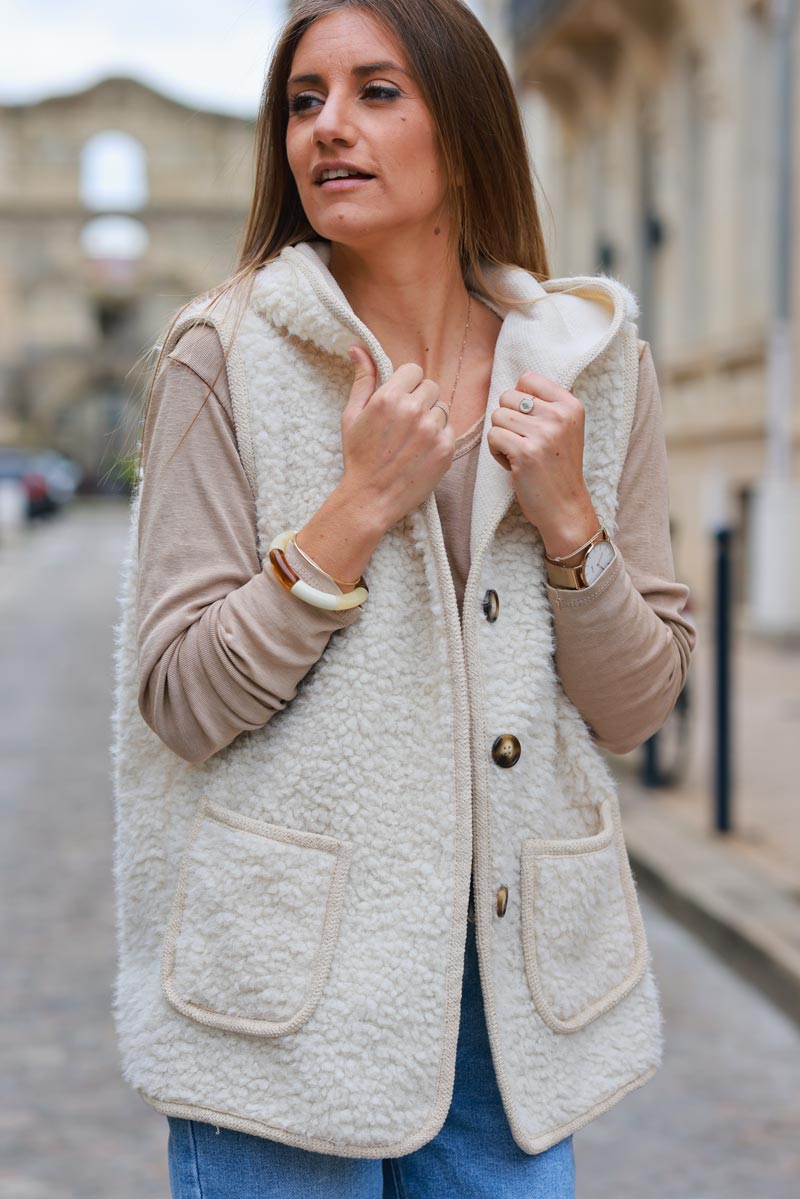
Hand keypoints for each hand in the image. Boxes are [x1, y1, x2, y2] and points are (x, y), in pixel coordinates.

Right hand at [340, 345, 455, 531]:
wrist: (370, 498)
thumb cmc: (358, 457)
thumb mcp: (352, 416)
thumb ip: (362, 380)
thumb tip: (358, 348)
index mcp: (389, 397)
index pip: (414, 370)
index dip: (407, 384)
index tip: (400, 399)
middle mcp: (414, 410)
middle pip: (431, 387)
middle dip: (420, 399)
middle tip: (405, 422)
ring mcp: (433, 430)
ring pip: (442, 408)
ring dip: (430, 419)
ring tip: (412, 439)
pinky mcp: (446, 449)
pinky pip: (449, 430)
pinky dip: (438, 438)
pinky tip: (421, 452)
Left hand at [487, 370, 599, 556]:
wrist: (565, 507)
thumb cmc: (559, 468)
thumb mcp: (566, 429)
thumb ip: (548, 405)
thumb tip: (520, 382)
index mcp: (571, 405)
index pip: (528, 379)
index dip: (518, 399)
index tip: (528, 421)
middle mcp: (559, 416)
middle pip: (507, 397)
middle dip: (507, 420)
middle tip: (523, 441)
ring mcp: (543, 434)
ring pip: (497, 416)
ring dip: (501, 437)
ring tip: (519, 453)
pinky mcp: (525, 453)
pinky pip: (493, 437)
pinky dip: (496, 452)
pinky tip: (513, 464)